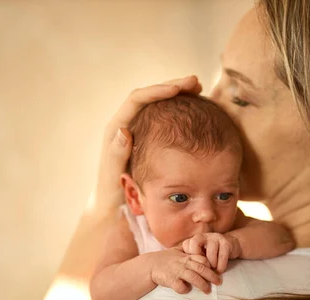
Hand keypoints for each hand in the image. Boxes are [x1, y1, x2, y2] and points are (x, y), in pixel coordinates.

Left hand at [92, 76, 202, 214]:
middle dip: (172, 86)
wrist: (111, 205)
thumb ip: (116, 155)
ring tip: (198, 90)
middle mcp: (127, 124)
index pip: (137, 99)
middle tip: (196, 83)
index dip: (157, 90)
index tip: (179, 89)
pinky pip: (164, 116)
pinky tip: (196, 110)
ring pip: (158, 104)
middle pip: (150, 95)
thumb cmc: (112, 193)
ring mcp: (138, 130)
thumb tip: (124, 130)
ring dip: (178, 94)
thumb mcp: (113, 176)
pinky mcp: (147, 137)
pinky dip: (179, 109)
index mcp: (117, 128)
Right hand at [148, 248, 220, 294]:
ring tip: (208, 291)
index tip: (216, 272)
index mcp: (186, 257)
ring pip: (194, 278)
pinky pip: (180, 286)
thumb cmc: (166, 259)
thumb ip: (189, 252)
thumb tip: (203, 255)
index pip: (203, 259)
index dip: (211, 266)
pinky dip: (185, 289)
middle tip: (219, 282)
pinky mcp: (170, 280)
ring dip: (203, 285)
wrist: (150, 265)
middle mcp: (183, 263)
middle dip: (212, 276)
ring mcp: (177, 271)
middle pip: (201, 269)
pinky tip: (187, 290)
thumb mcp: (178, 252)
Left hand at [182, 233, 240, 273]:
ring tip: (212, 271)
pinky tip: (220, 271)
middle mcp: (204, 235)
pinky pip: (222, 256)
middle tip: (203, 269)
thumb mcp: (201, 254)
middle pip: (195, 244)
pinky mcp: (226, 242)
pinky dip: (220, 266)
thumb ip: (193, 259)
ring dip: (212, 265)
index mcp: (195, 239)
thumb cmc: (212, 253)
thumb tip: (187, 273)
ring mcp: (215, 237)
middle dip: (199, 259)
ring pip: (210, 252)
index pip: (186, 245)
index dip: (190, 257)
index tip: (195, 265)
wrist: (231, 245)